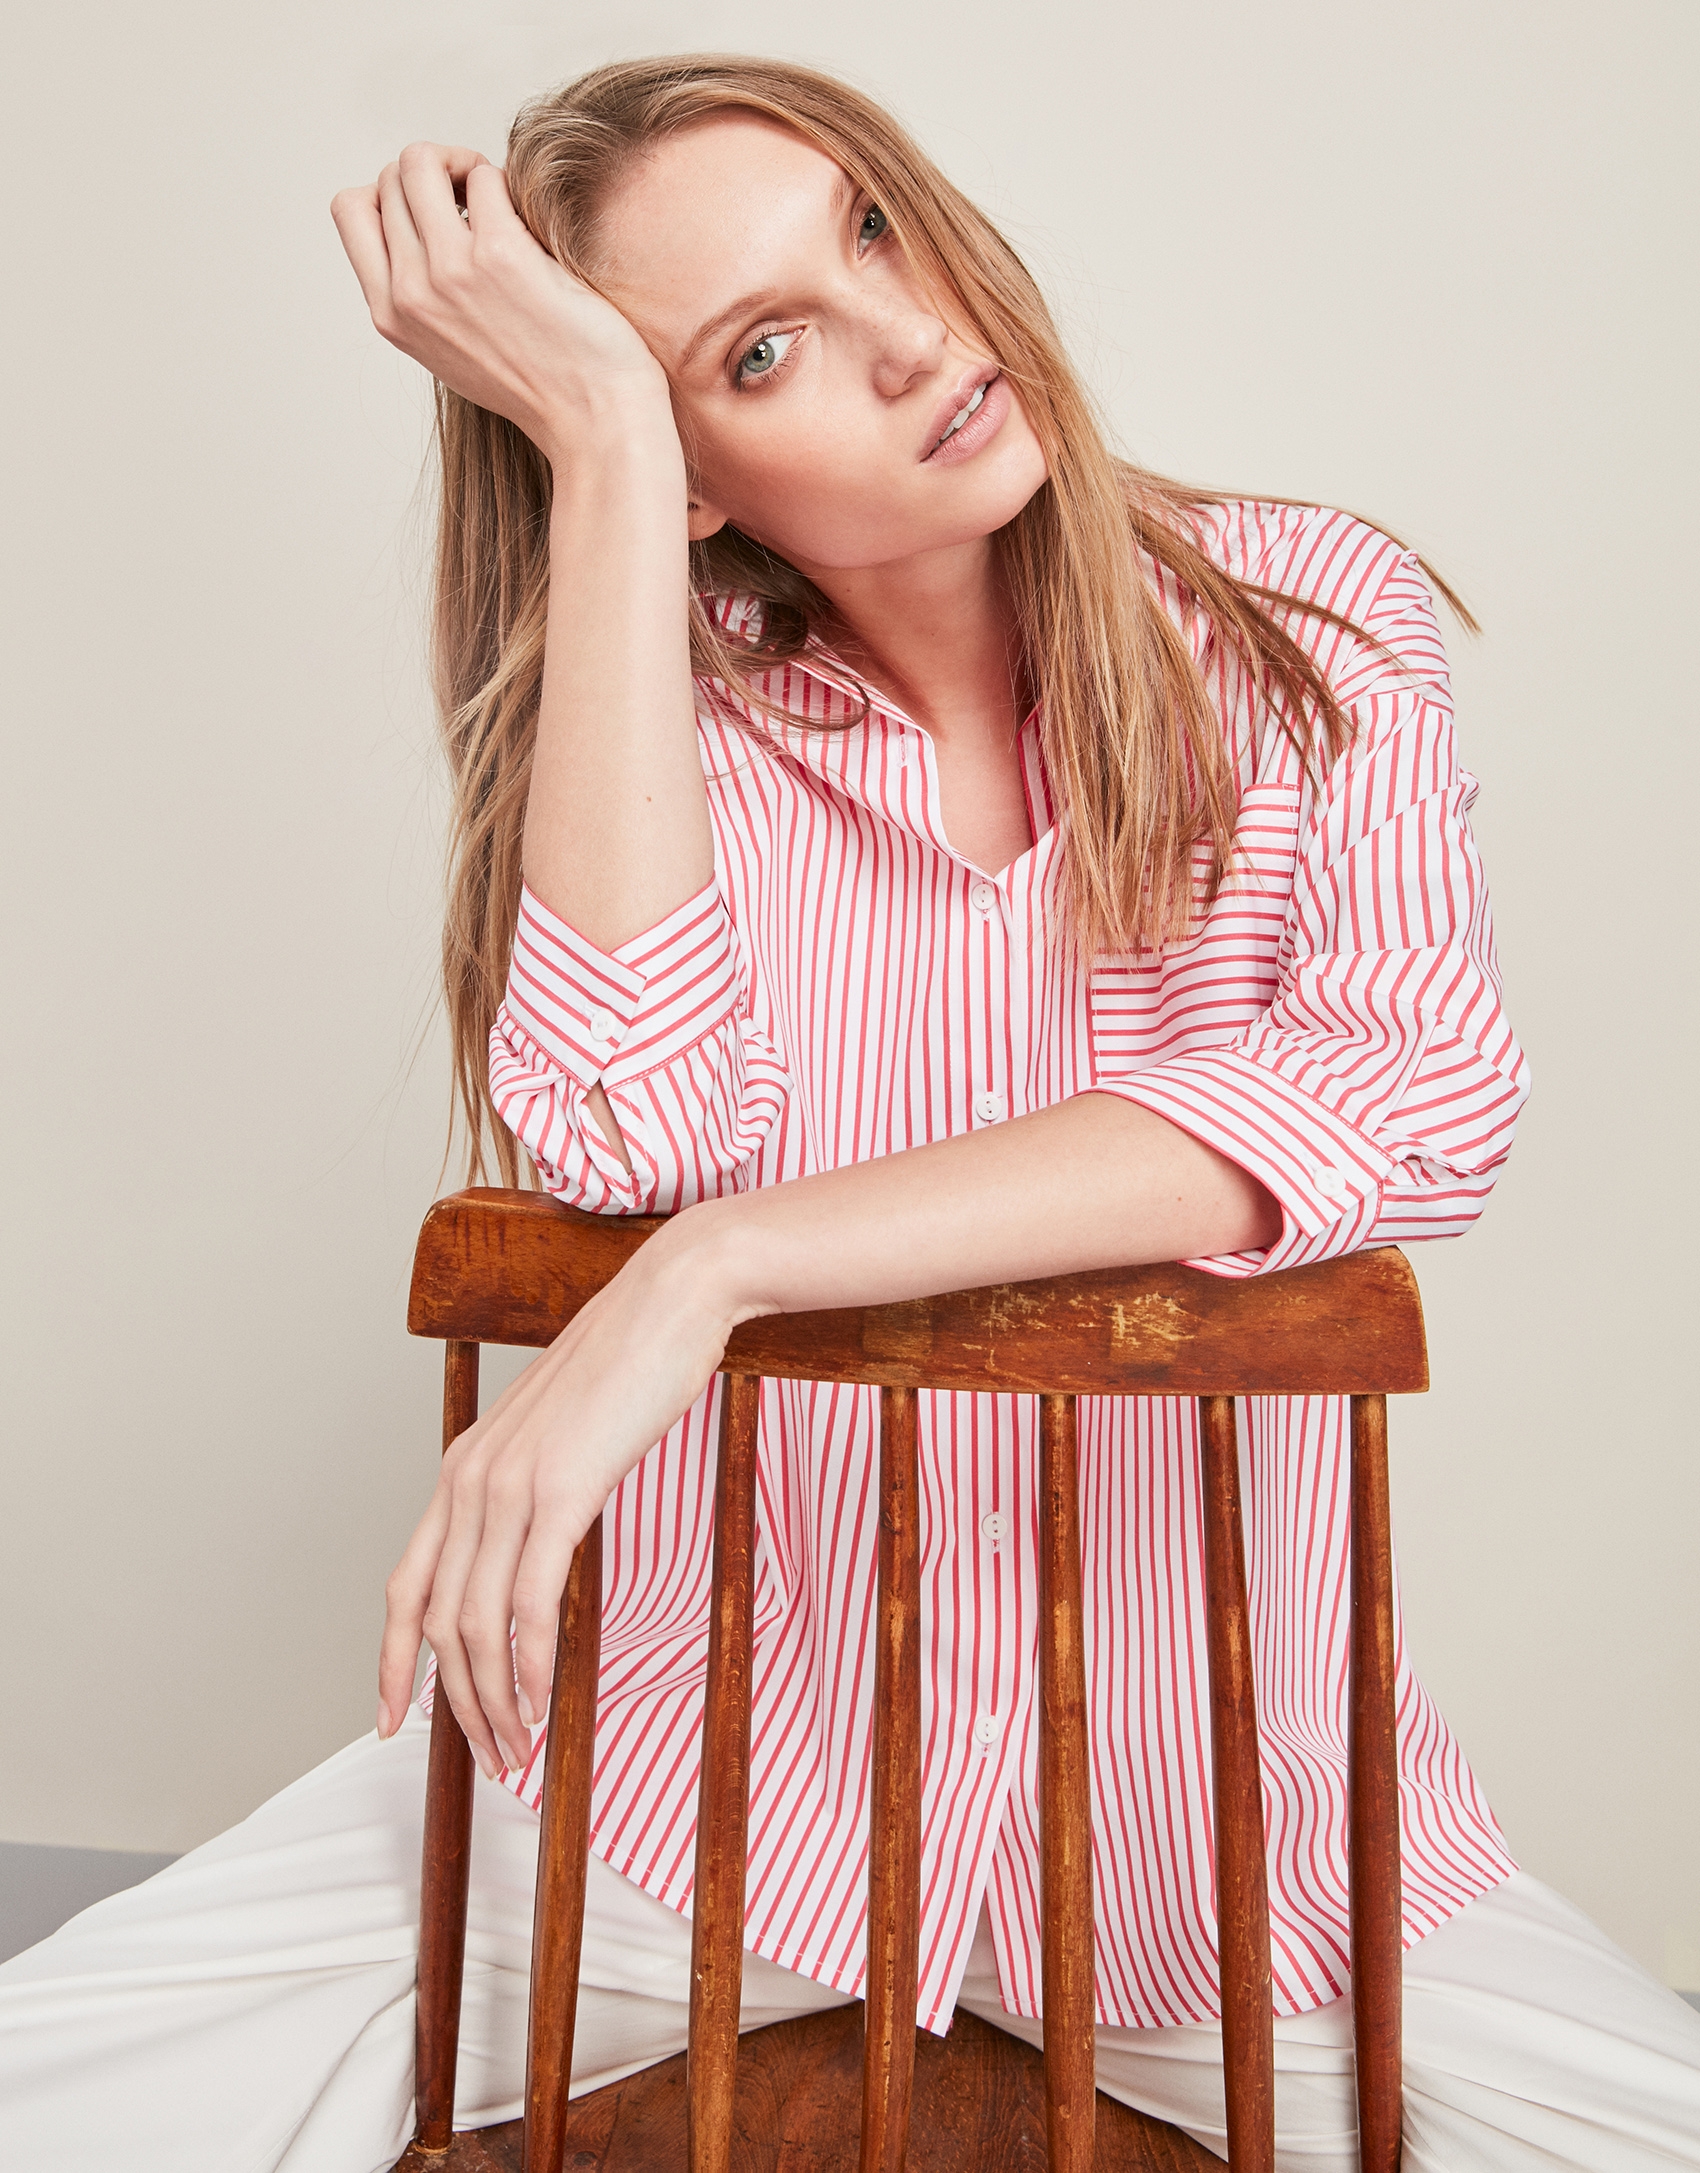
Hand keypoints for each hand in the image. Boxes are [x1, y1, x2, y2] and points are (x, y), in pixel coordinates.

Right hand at [330, 142, 671, 463]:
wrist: (592, 419)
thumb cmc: (537, 385)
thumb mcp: (452, 351)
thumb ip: (423, 297)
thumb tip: (424, 225)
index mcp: (391, 315)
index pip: (352, 209)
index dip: (391, 192)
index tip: (435, 211)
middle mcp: (411, 293)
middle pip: (391, 178)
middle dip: (435, 172)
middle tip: (477, 199)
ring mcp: (450, 271)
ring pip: (422, 161)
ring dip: (462, 164)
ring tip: (496, 196)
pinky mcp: (499, 254)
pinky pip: (485, 176)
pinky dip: (505, 181)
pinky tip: (528, 217)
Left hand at [377, 1210, 757, 1777]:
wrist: (671, 1299)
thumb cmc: (630, 1362)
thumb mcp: (564, 1433)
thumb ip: (538, 1485)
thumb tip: (541, 1539)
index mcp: (464, 1467)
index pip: (405, 1584)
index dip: (391, 1661)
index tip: (393, 1718)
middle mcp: (469, 1479)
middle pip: (435, 1621)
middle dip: (454, 1702)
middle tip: (489, 1757)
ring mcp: (509, 1484)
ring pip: (475, 1622)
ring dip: (493, 1697)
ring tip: (518, 1746)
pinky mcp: (560, 1489)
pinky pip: (527, 1600)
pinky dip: (527, 1663)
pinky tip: (540, 1698)